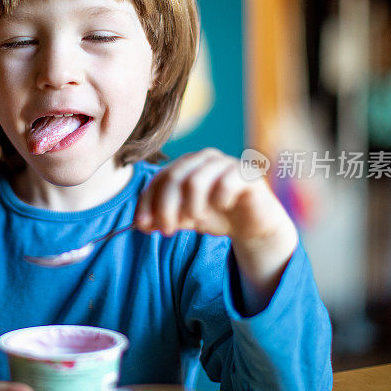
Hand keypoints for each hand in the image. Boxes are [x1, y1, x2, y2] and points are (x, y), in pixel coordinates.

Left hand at [134, 149, 297, 296]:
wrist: (252, 224)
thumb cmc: (216, 215)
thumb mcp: (184, 219)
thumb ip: (162, 218)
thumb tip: (138, 224)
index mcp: (185, 165)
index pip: (158, 179)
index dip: (147, 202)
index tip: (142, 226)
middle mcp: (203, 158)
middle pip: (173, 178)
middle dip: (165, 208)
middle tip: (167, 231)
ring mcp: (225, 163)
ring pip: (196, 181)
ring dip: (190, 207)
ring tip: (195, 221)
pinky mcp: (247, 173)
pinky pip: (226, 183)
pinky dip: (219, 199)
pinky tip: (221, 207)